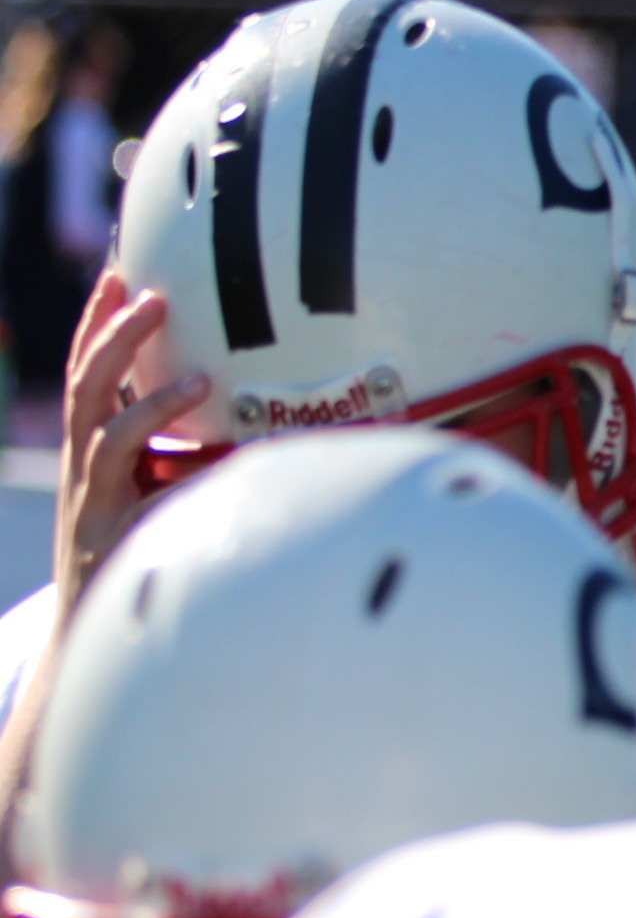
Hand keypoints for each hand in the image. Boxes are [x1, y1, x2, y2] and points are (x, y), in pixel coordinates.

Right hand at [54, 274, 207, 624]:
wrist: (92, 641)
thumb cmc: (144, 563)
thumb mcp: (169, 500)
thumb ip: (200, 461)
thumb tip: (269, 424)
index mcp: (94, 454)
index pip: (89, 377)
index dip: (97, 326)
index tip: (116, 276)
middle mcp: (85, 471)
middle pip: (87, 389)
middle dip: (112, 337)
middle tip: (147, 293)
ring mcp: (91, 503)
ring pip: (105, 432)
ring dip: (145, 392)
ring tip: (191, 362)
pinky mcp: (109, 536)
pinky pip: (138, 487)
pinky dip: (170, 451)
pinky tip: (212, 426)